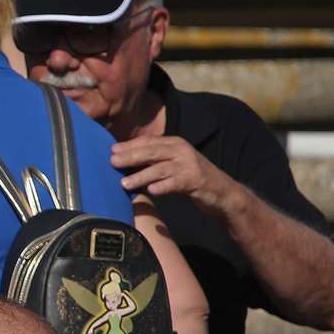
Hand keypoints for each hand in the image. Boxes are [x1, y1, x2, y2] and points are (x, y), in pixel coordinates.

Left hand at [111, 136, 245, 217]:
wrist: (222, 191)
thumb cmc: (191, 178)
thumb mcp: (172, 166)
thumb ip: (154, 162)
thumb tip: (125, 163)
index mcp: (174, 144)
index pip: (149, 142)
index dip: (130, 145)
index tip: (112, 150)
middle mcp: (181, 151)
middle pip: (152, 151)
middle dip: (131, 156)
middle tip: (112, 161)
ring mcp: (189, 165)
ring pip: (160, 168)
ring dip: (141, 175)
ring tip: (124, 183)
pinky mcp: (195, 180)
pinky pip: (175, 183)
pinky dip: (163, 186)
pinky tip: (151, 191)